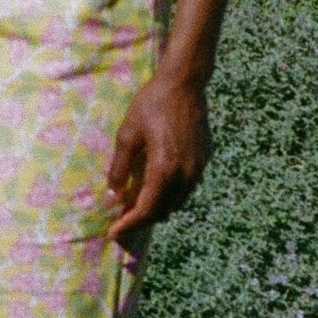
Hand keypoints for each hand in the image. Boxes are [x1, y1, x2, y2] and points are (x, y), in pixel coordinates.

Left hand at [106, 71, 210, 241]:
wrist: (185, 84)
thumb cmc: (152, 105)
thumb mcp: (127, 134)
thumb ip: (120, 168)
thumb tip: (114, 194)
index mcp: (165, 170)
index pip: (146, 210)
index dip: (129, 224)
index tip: (114, 233)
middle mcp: (185, 175)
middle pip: (162, 212)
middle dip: (141, 220)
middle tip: (121, 220)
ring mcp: (198, 169)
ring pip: (176, 203)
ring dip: (156, 208)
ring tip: (136, 204)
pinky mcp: (204, 161)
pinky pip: (185, 189)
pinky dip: (169, 195)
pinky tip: (155, 187)